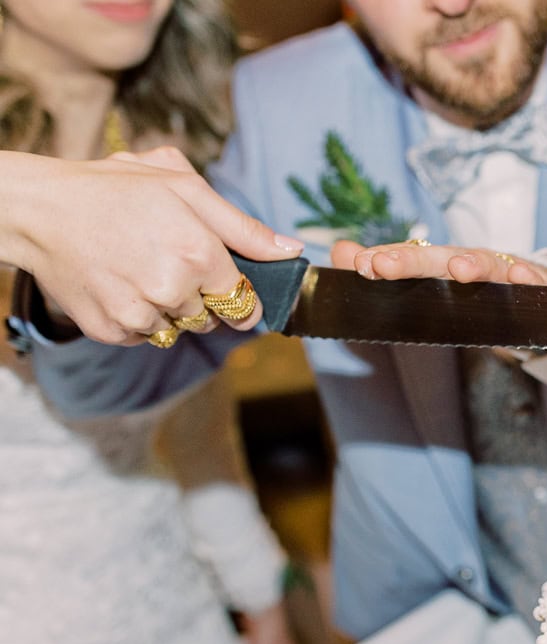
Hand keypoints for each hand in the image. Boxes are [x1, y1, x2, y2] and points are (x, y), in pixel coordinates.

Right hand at [0, 149, 302, 344]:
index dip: (239, 296)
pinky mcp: (112, 330)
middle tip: (168, 262)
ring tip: (140, 270)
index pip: (245, 303)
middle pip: (212, 318)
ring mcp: (140, 313)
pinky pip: (144, 336)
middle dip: (201, 298)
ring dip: (169, 309)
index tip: (225, 287)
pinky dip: (138, 318)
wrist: (41, 209)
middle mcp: (173, 289)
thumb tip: (291, 250)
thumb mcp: (185, 188)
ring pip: (178, 329)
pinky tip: (121, 284)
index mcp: (200, 254)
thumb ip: (243, 227)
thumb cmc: (116, 191)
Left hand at [330, 239, 546, 286]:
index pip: (412, 259)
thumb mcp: (441, 286)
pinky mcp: (544, 286)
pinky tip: (520, 280)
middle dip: (412, 261)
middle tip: (380, 266)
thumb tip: (338, 251)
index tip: (357, 264)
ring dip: (475, 266)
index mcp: (447, 265)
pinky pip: (538, 283)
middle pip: (441, 259)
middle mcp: (476, 261)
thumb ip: (392, 269)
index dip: (387, 261)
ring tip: (459, 271)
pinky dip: (531, 279)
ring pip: (491, 265)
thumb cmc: (487, 293)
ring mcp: (510, 271)